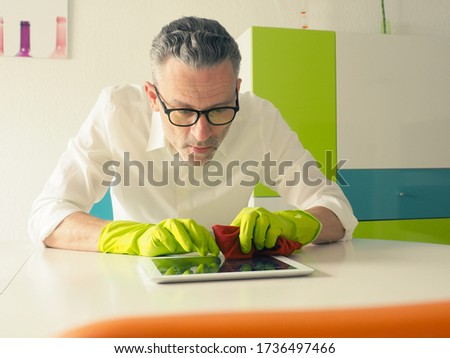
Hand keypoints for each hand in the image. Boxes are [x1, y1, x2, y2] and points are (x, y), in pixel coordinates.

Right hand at [98, 218, 219, 256]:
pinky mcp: (154, 232)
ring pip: (177, 226)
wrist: (144, 243)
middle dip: (199, 237)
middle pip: (191, 225)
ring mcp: (165, 226)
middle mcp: (177, 224)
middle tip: (204, 250)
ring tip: (190, 248)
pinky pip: (162, 233)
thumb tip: (214, 253)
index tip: (214, 251)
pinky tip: (173, 248)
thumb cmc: (166, 245)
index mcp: (186, 227)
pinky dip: (168, 240)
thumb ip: (196, 246)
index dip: (208, 239)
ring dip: (185, 237)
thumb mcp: (183, 247)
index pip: (200, 230)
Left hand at [230, 207, 321, 253]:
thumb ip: (239, 235)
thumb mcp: (249, 230)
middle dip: (246, 237)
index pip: (238, 223)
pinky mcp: (277, 223)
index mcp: (246, 213)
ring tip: (259, 246)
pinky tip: (268, 244)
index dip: (237, 236)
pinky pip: (272, 233)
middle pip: (249, 220)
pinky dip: (269, 242)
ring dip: (259, 240)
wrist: (282, 224)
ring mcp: (268, 216)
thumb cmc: (262, 229)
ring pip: (261, 226)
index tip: (239, 247)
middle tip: (247, 249)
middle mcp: (256, 212)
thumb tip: (229, 245)